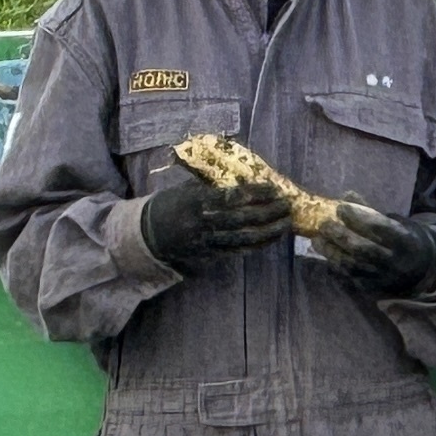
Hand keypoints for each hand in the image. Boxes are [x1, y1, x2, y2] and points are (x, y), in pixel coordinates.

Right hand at [141, 173, 290, 266]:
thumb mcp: (188, 188)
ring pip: (244, 239)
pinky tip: (271, 238)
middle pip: (244, 219)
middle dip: (269, 213)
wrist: (149, 233)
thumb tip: (243, 180)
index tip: (273, 188)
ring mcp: (208, 241)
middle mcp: (205, 222)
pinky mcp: (210, 255)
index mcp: (198, 201)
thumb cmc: (171, 204)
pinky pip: (238, 251)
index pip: (233, 197)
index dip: (256, 194)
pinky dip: (257, 245)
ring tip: (286, 224)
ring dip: (269, 232)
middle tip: (287, 206)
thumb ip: (213, 186)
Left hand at [309, 197, 435, 297]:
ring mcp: (382, 277)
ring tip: (317, 239)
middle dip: (340, 235)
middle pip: (362, 248)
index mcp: (404, 241)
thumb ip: (372, 212)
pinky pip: (350, 277)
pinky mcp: (373, 289)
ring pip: (352, 265)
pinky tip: (326, 254)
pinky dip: (335, 264)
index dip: (357, 217)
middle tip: (324, 224)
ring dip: (331, 251)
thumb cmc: (404, 239)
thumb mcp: (397, 223)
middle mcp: (394, 261)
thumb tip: (347, 195)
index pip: (379, 227)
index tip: (340, 207)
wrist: (421, 271)